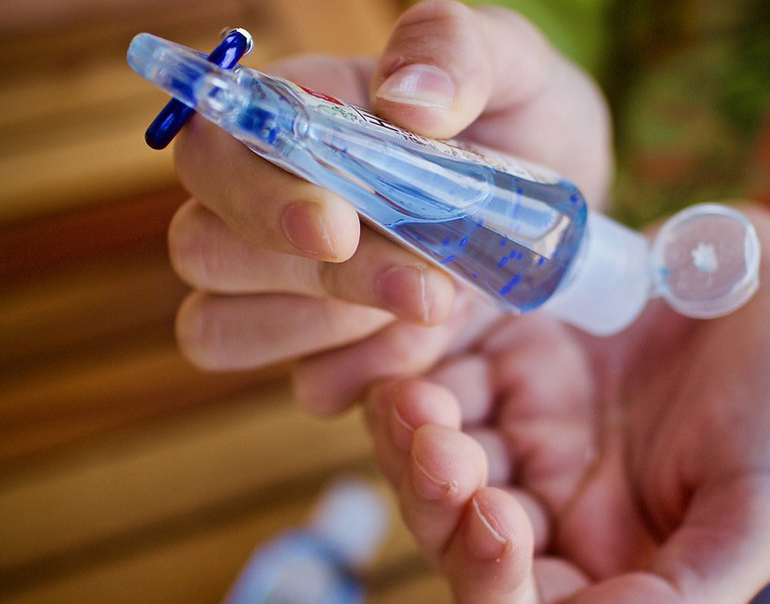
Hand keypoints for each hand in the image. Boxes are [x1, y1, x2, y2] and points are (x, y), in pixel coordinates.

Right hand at [166, 0, 610, 411]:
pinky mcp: (326, 355)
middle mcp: (265, 203)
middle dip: (317, 278)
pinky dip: (369, 378)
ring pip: (220, 330)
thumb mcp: (514, 68)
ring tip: (437, 305)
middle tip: (428, 287)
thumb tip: (405, 99)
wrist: (565, 217)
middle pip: (203, 251)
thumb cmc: (523, 122)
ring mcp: (285, 288)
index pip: (210, 149)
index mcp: (292, 118)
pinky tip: (431, 352)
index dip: (255, 195)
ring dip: (330, 331)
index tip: (339, 228)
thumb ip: (455, 51)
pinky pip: (308, 386)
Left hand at [359, 207, 769, 603]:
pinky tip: (421, 339)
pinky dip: (421, 359)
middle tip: (438, 443)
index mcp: (608, 561)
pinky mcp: (512, 351)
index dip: (487, 581)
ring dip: (413, 433)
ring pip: (435, 447)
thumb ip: (676, 598)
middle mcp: (553, 502)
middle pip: (453, 528)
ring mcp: (526, 424)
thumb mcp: (760, 514)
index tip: (493, 520)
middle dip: (434, 495)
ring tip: (415, 395)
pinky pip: (444, 364)